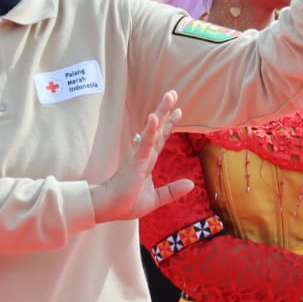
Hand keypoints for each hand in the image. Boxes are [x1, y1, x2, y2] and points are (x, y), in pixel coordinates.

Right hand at [89, 91, 194, 222]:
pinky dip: (151, 130)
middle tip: (172, 93)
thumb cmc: (127, 203)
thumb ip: (173, 191)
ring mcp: (140, 155)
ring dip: (161, 112)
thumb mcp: (156, 199)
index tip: (177, 110)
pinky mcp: (136, 161)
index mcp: (148, 162)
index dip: (169, 125)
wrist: (110, 208)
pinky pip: (146, 143)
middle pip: (158, 129)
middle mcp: (144, 155)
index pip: (161, 140)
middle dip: (166, 111)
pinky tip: (155, 117)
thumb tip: (192, 184)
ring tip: (169, 96)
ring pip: (153, 130)